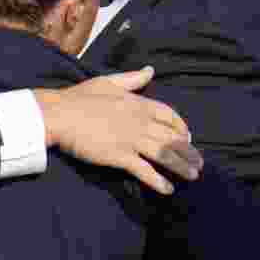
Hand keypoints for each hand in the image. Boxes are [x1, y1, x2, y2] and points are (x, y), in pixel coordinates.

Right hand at [34, 67, 202, 194]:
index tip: (187, 137)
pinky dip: (158, 181)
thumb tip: (150, 70)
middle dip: (189, 152)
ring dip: (181, 167)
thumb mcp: (107, 82)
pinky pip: (145, 171)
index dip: (181, 127)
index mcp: (138, 104)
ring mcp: (131, 140)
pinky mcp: (120, 156)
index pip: (169, 116)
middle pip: (173, 138)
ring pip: (165, 154)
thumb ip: (131, 79)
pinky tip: (168, 189)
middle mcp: (140, 122)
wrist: (60, 114)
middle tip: (199, 164)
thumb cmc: (80, 97)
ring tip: (192, 177)